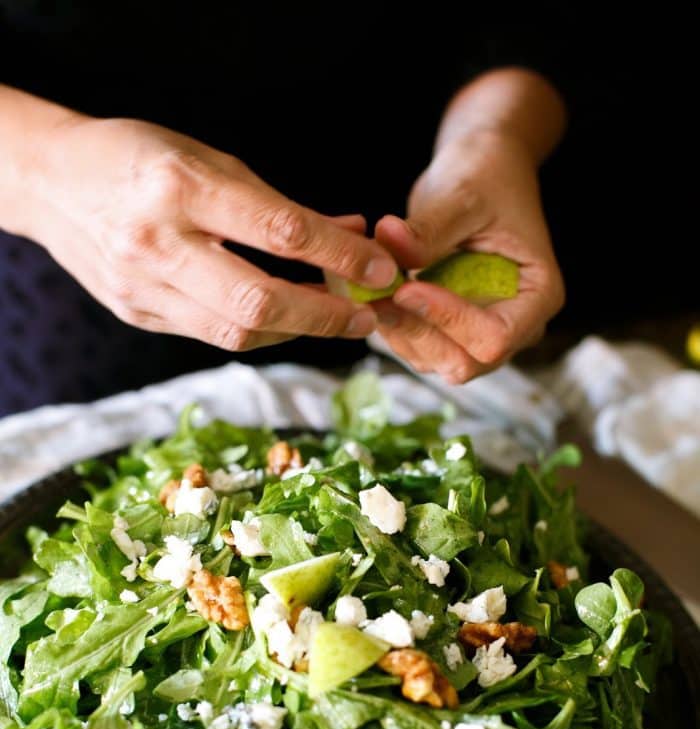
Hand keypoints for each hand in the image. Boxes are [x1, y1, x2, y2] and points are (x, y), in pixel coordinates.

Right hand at [25, 116, 399, 350]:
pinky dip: (258, 330)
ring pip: (237, 331)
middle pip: (258, 301)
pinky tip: (285, 318)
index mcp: (179, 185)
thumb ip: (279, 205)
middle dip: (324, 315)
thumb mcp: (211, 159)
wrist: (54, 184)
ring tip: (333, 318)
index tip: (382, 269)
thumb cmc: (141, 158)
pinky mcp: (137, 314)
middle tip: (366, 316)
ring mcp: (142, 286)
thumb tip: (354, 234)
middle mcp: (157, 241)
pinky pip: (212, 335)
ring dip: (297, 330)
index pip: (279, 232)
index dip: (340, 256)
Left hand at [374, 128, 564, 383]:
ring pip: (435, 360)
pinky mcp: (452, 331)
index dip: (449, 320)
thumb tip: (388, 240)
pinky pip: (419, 347)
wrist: (481, 174)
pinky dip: (392, 326)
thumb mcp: (462, 195)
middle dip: (417, 331)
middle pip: (464, 361)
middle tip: (376, 293)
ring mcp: (482, 333)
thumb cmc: (486, 177)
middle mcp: (516, 326)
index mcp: (538, 296)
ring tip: (369, 288)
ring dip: (398, 331)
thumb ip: (429, 227)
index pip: (495, 337)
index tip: (408, 288)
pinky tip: (372, 294)